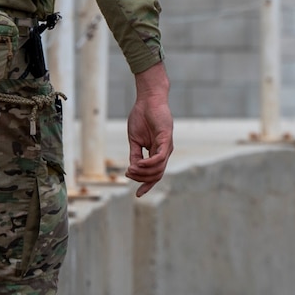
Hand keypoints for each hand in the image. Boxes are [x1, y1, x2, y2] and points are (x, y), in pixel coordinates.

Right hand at [125, 62, 173, 195]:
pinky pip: (160, 157)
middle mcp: (164, 151)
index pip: (155, 174)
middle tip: (128, 174)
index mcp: (157, 152)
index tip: (138, 195)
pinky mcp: (166, 138)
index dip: (147, 185)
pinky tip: (139, 164)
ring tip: (130, 169)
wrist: (147, 99)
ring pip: (158, 169)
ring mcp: (166, 146)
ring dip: (143, 172)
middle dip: (142, 179)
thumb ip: (135, 154)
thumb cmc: (142, 117)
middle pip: (157, 175)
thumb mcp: (135, 140)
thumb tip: (133, 169)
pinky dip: (149, 164)